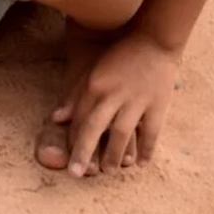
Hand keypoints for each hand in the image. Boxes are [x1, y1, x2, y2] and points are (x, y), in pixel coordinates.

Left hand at [52, 31, 179, 176]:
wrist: (154, 40)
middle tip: (78, 173)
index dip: (73, 140)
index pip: (79, 118)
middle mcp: (113, 93)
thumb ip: (76, 96)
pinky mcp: (158, 104)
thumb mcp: (93, 72)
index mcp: (95, 85)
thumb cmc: (119, 58)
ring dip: (114, 154)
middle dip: (84, 152)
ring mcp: (136, 99)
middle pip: (94, 127)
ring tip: (108, 170)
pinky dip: (146, 150)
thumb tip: (56, 119)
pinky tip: (140, 164)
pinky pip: (151, 132)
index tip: (70, 159)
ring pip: (121, 133)